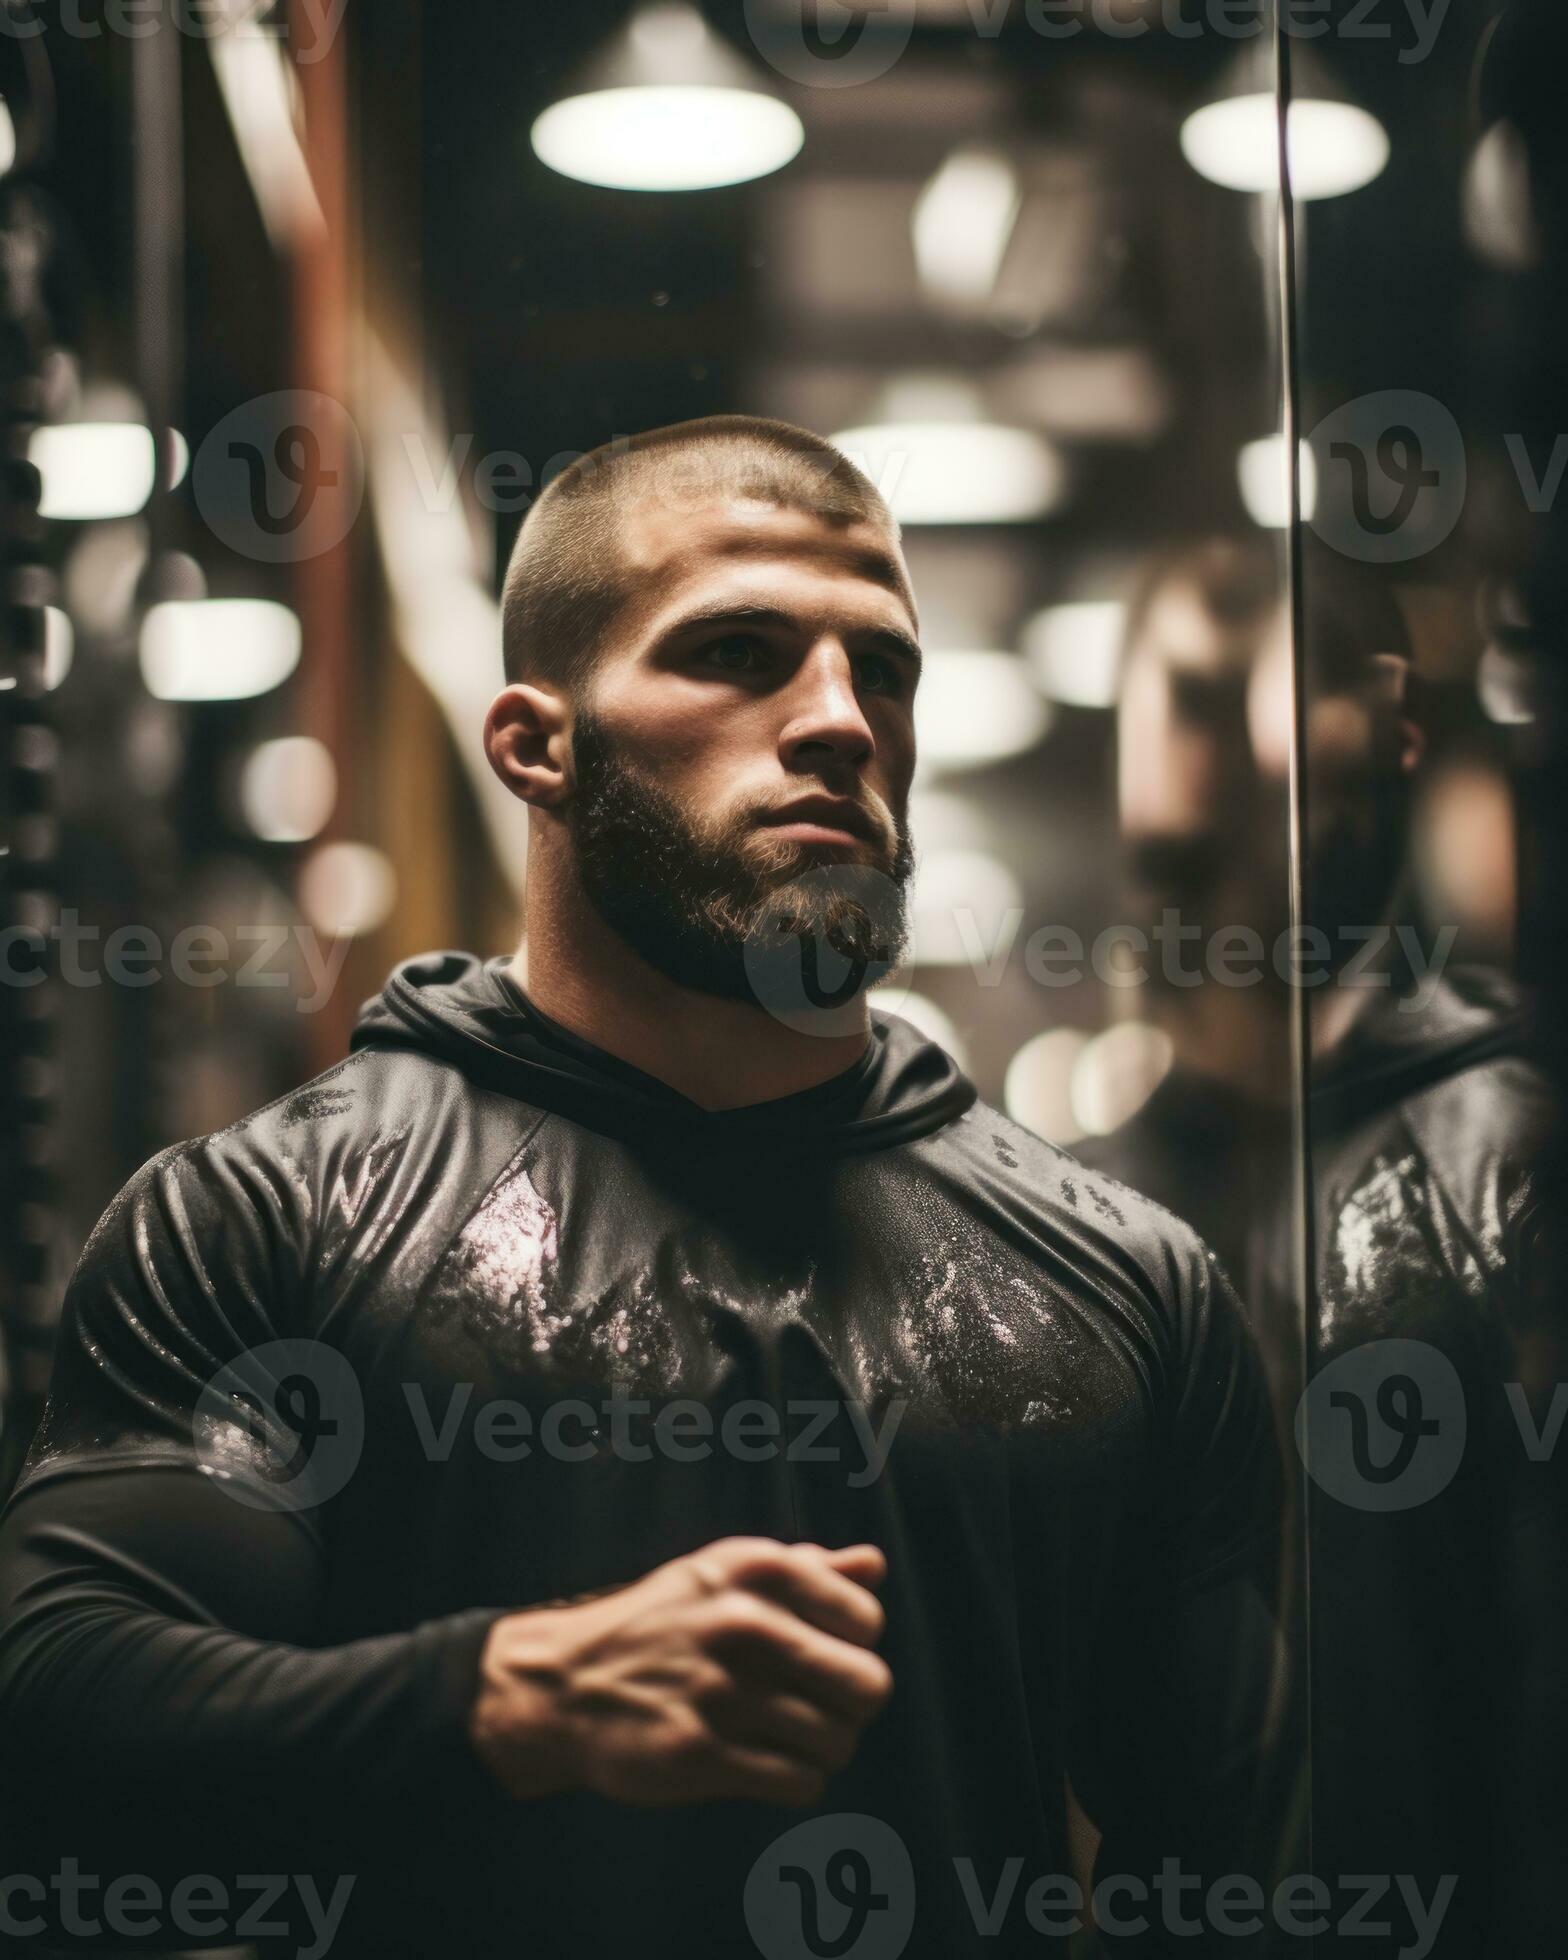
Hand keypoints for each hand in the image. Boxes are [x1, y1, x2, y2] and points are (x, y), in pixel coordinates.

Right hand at [469, 1536, 890, 1807]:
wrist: (566, 1682)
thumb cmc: (662, 1623)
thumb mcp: (723, 1572)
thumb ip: (806, 1568)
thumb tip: (874, 1565)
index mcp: (757, 1570)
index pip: (867, 1620)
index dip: (853, 1643)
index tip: (821, 1652)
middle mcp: (745, 1624)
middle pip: (868, 1686)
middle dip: (851, 1703)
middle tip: (818, 1703)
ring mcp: (724, 1692)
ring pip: (838, 1741)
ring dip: (820, 1746)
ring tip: (786, 1735)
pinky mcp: (703, 1754)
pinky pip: (801, 1783)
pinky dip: (794, 1780)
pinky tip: (765, 1762)